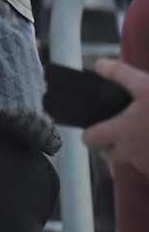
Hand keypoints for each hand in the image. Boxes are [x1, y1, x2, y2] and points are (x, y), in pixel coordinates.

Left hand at [82, 58, 148, 176]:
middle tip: (125, 128)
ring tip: (147, 133)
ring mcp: (148, 165)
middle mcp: (131, 154)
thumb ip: (120, 74)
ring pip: (133, 161)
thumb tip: (99, 65)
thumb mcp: (146, 85)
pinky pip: (148, 166)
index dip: (90, 132)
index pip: (89, 139)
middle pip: (110, 154)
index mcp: (120, 133)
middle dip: (113, 144)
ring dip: (136, 151)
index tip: (98, 125)